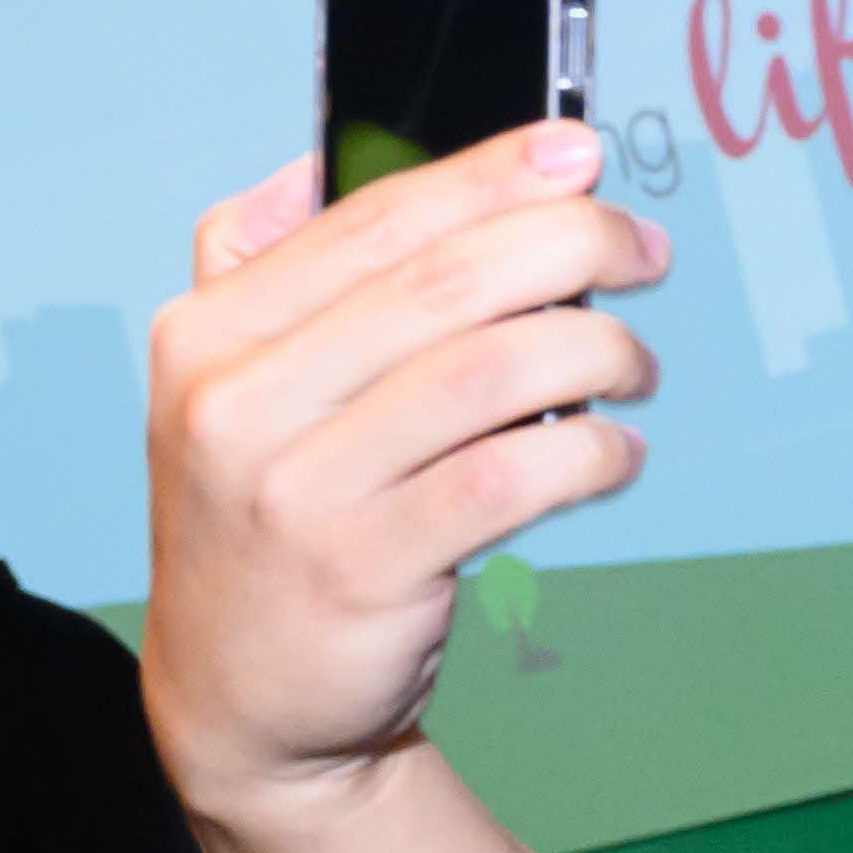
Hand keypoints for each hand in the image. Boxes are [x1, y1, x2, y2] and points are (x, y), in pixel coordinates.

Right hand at [143, 124, 665, 829]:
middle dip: (567, 244)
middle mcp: (236, 401)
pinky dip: (584, 452)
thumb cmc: (271, 522)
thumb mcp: (225, 388)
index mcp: (209, 331)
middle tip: (643, 250)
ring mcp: (295, 489)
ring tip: (637, 365)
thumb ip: (261, 270)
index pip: (369, 220)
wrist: (245, 702)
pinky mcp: (362, 569)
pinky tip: (616, 453)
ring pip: (485, 373)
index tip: (579, 150)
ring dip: (594, 351)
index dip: (488, 173)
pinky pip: (507, 480)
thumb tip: (322, 162)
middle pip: (440, 283)